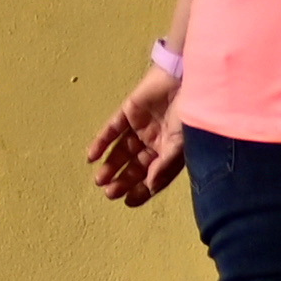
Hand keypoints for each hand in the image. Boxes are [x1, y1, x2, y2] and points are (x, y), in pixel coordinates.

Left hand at [84, 67, 185, 208]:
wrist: (183, 78)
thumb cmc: (188, 112)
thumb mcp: (180, 143)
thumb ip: (164, 165)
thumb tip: (149, 186)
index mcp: (170, 150)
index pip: (153, 174)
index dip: (142, 189)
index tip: (128, 202)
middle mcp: (155, 141)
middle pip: (136, 165)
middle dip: (123, 180)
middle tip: (109, 192)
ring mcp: (140, 127)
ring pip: (122, 150)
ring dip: (111, 165)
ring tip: (99, 180)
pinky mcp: (128, 112)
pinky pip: (111, 130)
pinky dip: (101, 142)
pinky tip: (92, 156)